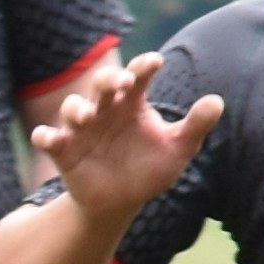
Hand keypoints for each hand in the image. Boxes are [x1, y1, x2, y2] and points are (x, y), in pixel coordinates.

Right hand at [22, 50, 219, 232]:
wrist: (121, 201)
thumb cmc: (151, 167)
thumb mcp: (178, 148)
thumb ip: (196, 125)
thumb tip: (217, 101)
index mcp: (133, 103)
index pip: (138, 76)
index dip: (143, 65)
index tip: (155, 62)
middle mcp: (106, 110)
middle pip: (103, 85)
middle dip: (109, 80)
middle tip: (121, 82)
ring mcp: (82, 129)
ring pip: (72, 108)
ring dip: (76, 108)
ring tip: (87, 115)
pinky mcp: (64, 151)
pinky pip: (48, 138)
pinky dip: (46, 136)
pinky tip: (51, 138)